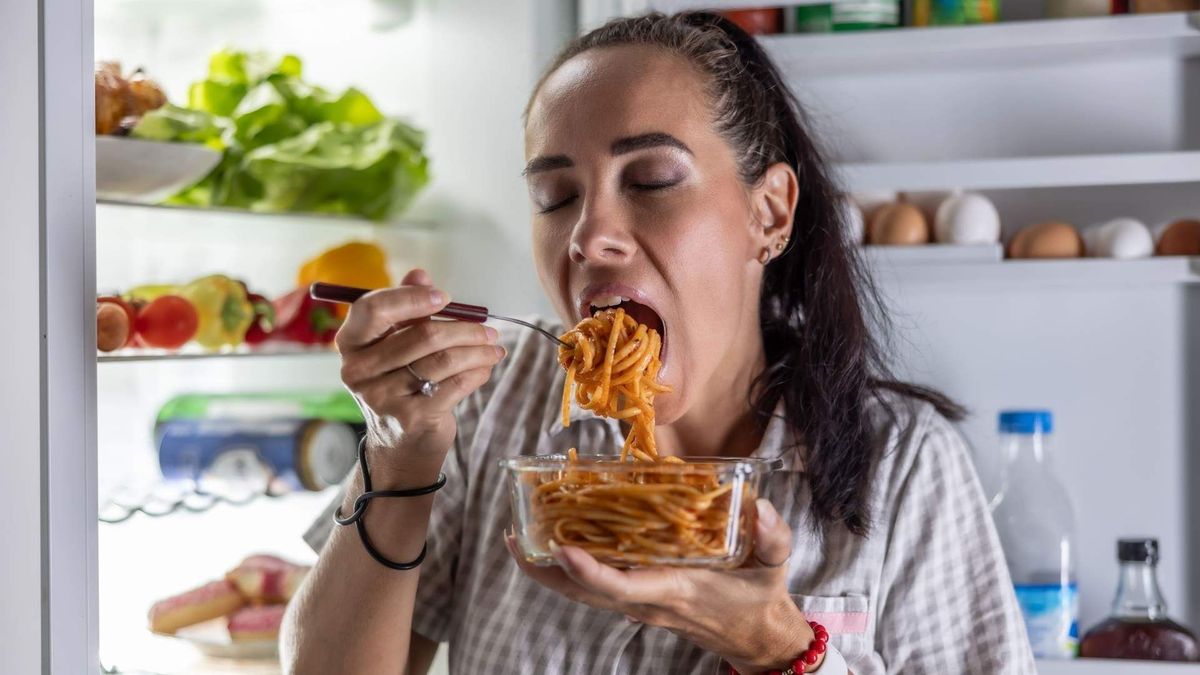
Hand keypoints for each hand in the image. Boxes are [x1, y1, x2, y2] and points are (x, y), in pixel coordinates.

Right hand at [337, 269, 504, 480]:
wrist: (400, 444)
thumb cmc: (400, 382)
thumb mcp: (395, 344)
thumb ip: (405, 308)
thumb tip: (419, 275)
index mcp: (350, 344)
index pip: (372, 310)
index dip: (411, 299)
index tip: (445, 297)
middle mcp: (358, 371)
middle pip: (421, 336)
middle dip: (464, 329)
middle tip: (489, 329)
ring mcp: (382, 397)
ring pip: (443, 361)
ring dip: (477, 351)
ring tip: (494, 347)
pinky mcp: (410, 418)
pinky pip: (454, 385)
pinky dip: (476, 373)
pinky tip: (485, 367)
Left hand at [507, 499, 819, 673]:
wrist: (758, 637)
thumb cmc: (761, 597)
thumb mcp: (775, 565)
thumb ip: (773, 536)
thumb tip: (761, 507)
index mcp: (677, 590)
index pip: (623, 587)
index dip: (589, 571)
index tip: (561, 548)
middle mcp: (650, 600)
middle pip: (586, 593)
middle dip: (547, 571)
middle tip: (515, 538)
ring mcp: (641, 604)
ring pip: (585, 594)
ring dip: (550, 571)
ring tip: (520, 539)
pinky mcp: (640, 599)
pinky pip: (596, 589)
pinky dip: (570, 570)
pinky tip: (556, 545)